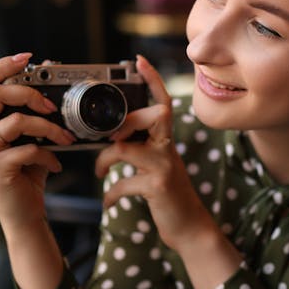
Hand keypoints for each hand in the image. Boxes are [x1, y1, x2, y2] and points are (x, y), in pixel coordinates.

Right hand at [0, 53, 74, 230]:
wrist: (22, 213)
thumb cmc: (26, 172)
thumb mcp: (28, 138)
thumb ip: (32, 111)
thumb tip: (49, 73)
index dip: (1, 66)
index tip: (27, 58)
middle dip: (28, 93)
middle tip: (51, 106)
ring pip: (16, 122)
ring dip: (49, 127)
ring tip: (65, 138)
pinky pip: (28, 150)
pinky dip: (49, 154)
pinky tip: (56, 163)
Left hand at [95, 55, 216, 252]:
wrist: (189, 227)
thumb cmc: (167, 195)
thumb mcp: (156, 165)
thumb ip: (141, 148)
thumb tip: (112, 136)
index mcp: (166, 140)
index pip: (162, 102)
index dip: (153, 80)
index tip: (139, 61)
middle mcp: (168, 148)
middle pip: (148, 116)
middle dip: (122, 123)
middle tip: (108, 139)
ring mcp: (165, 166)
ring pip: (124, 148)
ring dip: (104, 161)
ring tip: (99, 172)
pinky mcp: (158, 186)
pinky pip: (123, 183)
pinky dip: (110, 195)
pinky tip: (108, 203)